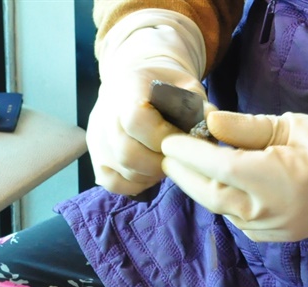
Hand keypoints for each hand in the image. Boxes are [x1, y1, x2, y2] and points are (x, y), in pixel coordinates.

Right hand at [87, 14, 207, 196]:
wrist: (135, 81)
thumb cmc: (165, 86)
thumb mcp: (187, 85)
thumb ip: (199, 106)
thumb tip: (211, 126)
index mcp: (126, 88)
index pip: (136, 121)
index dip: (163, 138)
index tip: (184, 141)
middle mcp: (104, 115)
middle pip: (127, 153)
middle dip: (160, 163)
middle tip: (178, 159)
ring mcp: (96, 139)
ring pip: (122, 171)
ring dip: (150, 175)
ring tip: (166, 163)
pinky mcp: (96, 158)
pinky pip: (113, 183)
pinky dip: (135, 184)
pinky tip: (150, 172)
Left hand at [159, 97, 307, 241]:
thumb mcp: (288, 126)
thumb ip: (245, 129)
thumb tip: (208, 122)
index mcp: (275, 179)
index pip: (217, 168)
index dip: (188, 155)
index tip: (170, 141)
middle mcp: (270, 210)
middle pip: (211, 194)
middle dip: (185, 175)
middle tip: (168, 155)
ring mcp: (272, 229)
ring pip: (222, 210)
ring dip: (202, 188)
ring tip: (188, 166)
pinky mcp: (274, 237)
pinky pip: (237, 220)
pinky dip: (223, 202)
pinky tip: (218, 184)